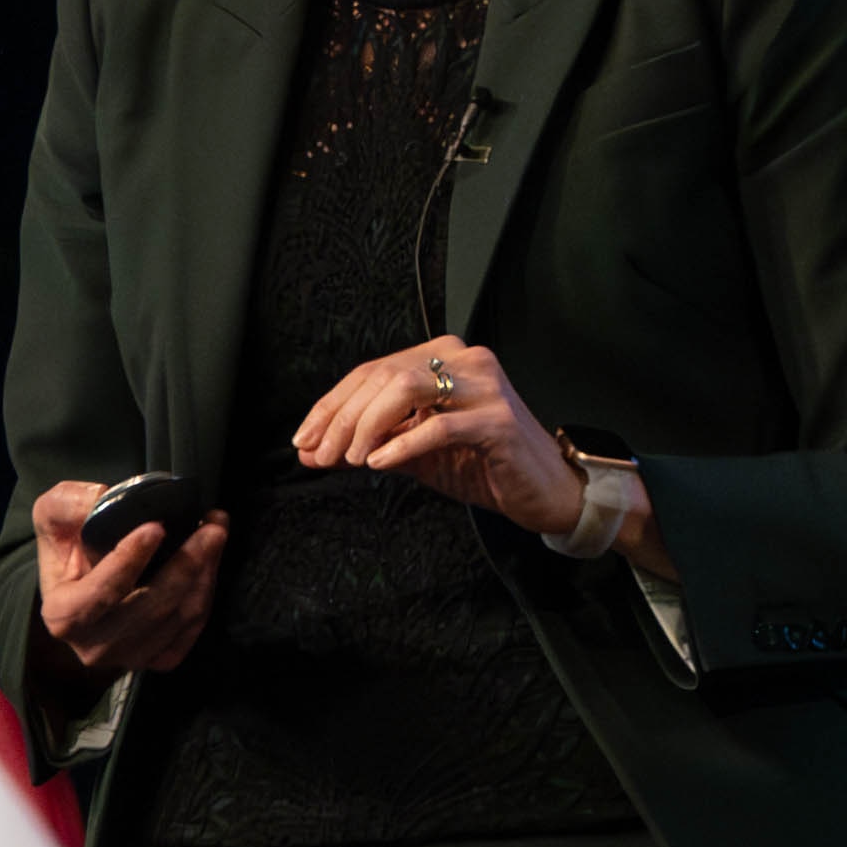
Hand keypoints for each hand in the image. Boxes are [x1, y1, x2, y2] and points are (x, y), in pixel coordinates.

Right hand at [29, 480, 228, 679]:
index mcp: (65, 616)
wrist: (79, 594)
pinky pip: (191, 629)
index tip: (157, 527)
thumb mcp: (51, 519)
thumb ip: (66, 505)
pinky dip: (206, 593)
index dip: (130, 560)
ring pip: (179, 616)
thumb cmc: (68, 552)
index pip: (103, 591)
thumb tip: (100, 498)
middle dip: (187, 563)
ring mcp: (129, 657)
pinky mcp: (157, 660)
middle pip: (152, 605)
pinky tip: (209, 564)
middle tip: (212, 526)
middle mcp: (95, 647)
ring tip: (216, 534)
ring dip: (205, 573)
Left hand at [293, 339, 587, 539]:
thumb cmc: (481, 464)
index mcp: (442, 356)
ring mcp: (484, 386)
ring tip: (351, 459)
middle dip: (342, 418)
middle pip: (383, 376)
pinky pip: (439, 425)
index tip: (304, 439)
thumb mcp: (414, 451)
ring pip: (406, 388)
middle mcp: (464, 359)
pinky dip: (402, 444)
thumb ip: (367, 444)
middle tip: (319, 455)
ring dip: (367, 425)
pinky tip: (379, 462)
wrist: (542, 490)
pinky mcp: (498, 420)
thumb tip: (312, 451)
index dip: (332, 405)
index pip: (372, 370)